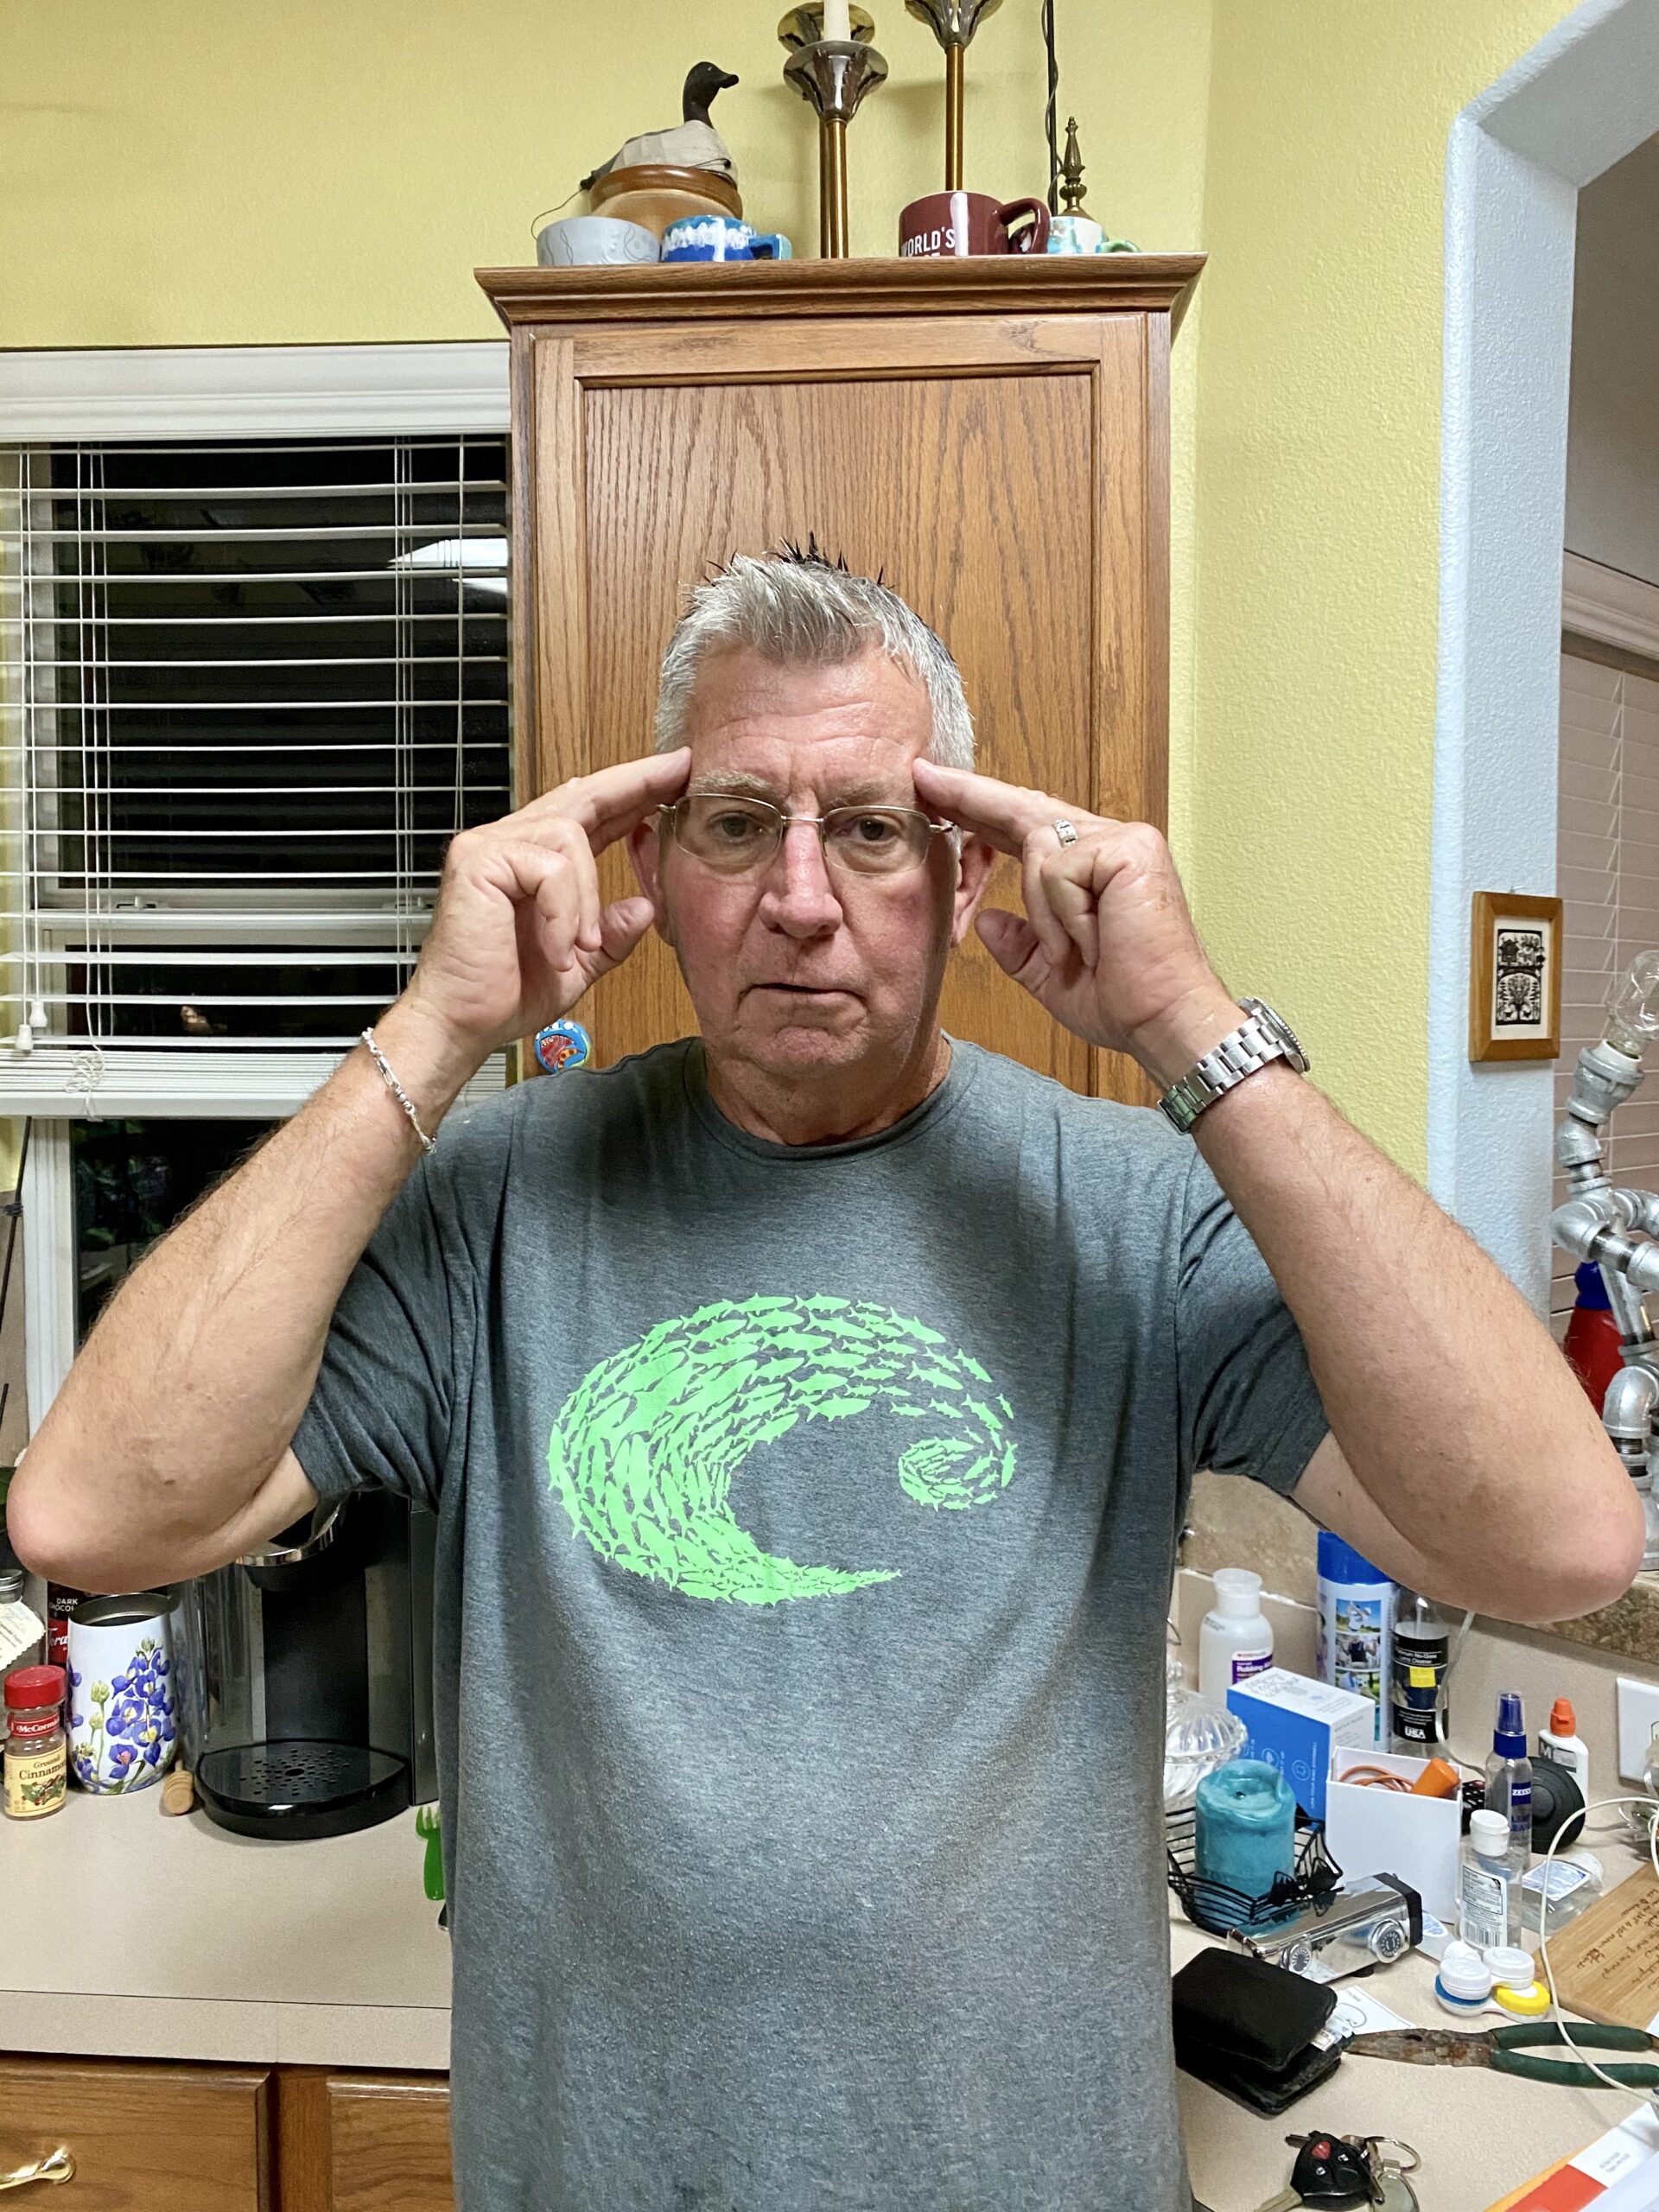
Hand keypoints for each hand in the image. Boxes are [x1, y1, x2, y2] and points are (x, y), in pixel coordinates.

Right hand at [391, 749, 690, 1079]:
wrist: (462, 1025)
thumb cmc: (506, 994)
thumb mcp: (578, 965)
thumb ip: (611, 934)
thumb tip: (646, 907)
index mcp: (535, 862)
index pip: (591, 813)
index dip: (633, 793)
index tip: (675, 777)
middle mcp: (509, 842)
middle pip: (582, 796)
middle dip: (635, 783)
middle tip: (679, 770)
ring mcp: (489, 847)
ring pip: (570, 837)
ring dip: (586, 899)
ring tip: (581, 945)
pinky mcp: (479, 861)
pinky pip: (550, 869)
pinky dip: (563, 914)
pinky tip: (556, 948)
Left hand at [912, 759, 1238, 1086]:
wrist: (1166, 1024)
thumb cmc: (1123, 1003)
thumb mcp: (1051, 975)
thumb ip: (1019, 946)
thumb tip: (988, 921)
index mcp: (1095, 867)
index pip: (1027, 829)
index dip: (980, 811)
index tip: (937, 793)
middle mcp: (1113, 842)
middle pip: (1027, 808)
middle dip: (971, 796)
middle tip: (924, 775)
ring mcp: (1124, 842)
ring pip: (1038, 849)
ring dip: (1044, 913)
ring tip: (1076, 953)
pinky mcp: (1129, 851)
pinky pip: (1059, 871)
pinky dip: (1063, 915)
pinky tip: (1093, 943)